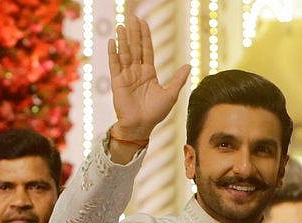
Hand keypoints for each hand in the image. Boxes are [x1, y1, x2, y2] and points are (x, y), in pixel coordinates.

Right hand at [109, 14, 189, 141]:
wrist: (141, 126)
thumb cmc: (156, 113)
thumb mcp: (171, 94)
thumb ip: (178, 79)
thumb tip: (189, 65)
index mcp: (149, 73)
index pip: (147, 50)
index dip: (145, 36)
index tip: (143, 22)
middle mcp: (137, 72)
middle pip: (135, 48)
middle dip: (134, 33)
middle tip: (131, 17)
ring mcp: (126, 76)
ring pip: (125, 53)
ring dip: (123, 39)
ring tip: (122, 25)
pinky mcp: (117, 83)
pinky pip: (115, 65)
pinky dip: (114, 53)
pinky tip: (113, 42)